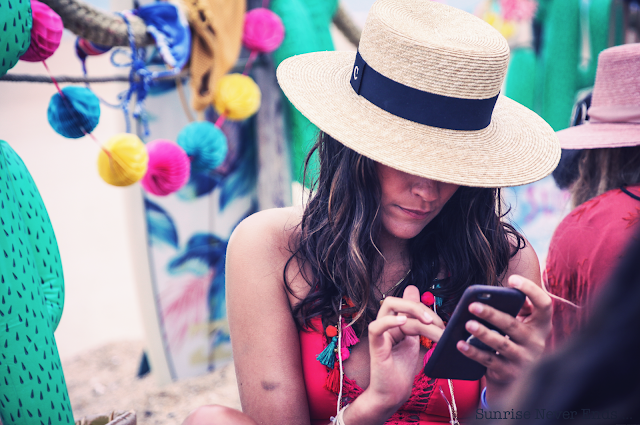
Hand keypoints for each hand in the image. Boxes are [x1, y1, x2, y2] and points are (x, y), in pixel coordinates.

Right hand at [367, 285, 444, 408]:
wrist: (393, 395)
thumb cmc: (402, 370)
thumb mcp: (413, 342)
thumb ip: (416, 323)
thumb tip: (422, 305)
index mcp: (394, 324)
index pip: (405, 303)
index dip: (424, 308)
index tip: (441, 324)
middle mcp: (385, 326)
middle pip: (395, 300)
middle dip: (418, 306)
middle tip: (434, 322)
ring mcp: (380, 335)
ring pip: (388, 307)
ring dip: (412, 311)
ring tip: (428, 324)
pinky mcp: (376, 347)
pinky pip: (376, 327)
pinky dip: (389, 321)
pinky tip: (403, 322)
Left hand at [455, 275, 551, 402]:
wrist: (518, 374)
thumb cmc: (515, 338)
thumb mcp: (522, 323)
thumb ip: (516, 307)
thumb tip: (494, 295)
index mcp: (541, 324)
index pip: (544, 304)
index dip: (531, 290)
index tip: (512, 279)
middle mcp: (536, 342)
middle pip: (513, 325)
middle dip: (492, 315)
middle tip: (472, 305)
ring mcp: (524, 359)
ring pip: (501, 344)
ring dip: (483, 333)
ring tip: (467, 324)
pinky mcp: (510, 373)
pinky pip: (489, 361)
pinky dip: (474, 352)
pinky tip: (460, 344)